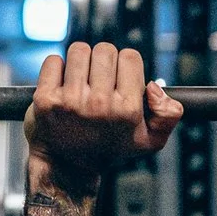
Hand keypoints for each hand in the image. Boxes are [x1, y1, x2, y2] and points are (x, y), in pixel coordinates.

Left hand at [24, 43, 181, 193]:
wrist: (68, 165)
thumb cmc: (109, 146)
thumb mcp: (150, 141)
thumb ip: (169, 114)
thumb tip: (153, 87)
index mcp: (128, 110)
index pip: (130, 57)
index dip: (125, 67)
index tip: (118, 83)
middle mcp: (100, 105)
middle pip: (105, 50)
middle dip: (103, 62)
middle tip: (98, 83)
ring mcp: (71, 102)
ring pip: (79, 51)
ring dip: (80, 62)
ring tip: (80, 83)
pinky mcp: (46, 100)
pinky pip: (53, 61)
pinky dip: (56, 68)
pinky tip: (61, 86)